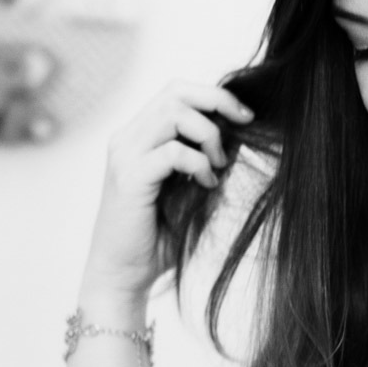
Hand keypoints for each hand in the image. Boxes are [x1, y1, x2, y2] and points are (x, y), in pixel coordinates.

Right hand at [81, 80, 253, 299]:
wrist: (123, 274)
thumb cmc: (158, 237)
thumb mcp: (191, 192)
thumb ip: (208, 163)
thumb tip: (240, 139)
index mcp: (138, 137)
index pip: (175, 92)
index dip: (213, 96)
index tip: (244, 117)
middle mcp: (127, 139)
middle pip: (175, 92)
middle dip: (217, 102)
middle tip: (243, 126)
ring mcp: (125, 157)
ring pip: (173, 113)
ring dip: (208, 135)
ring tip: (218, 165)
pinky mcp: (130, 179)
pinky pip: (171, 152)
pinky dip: (198, 163)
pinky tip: (206, 184)